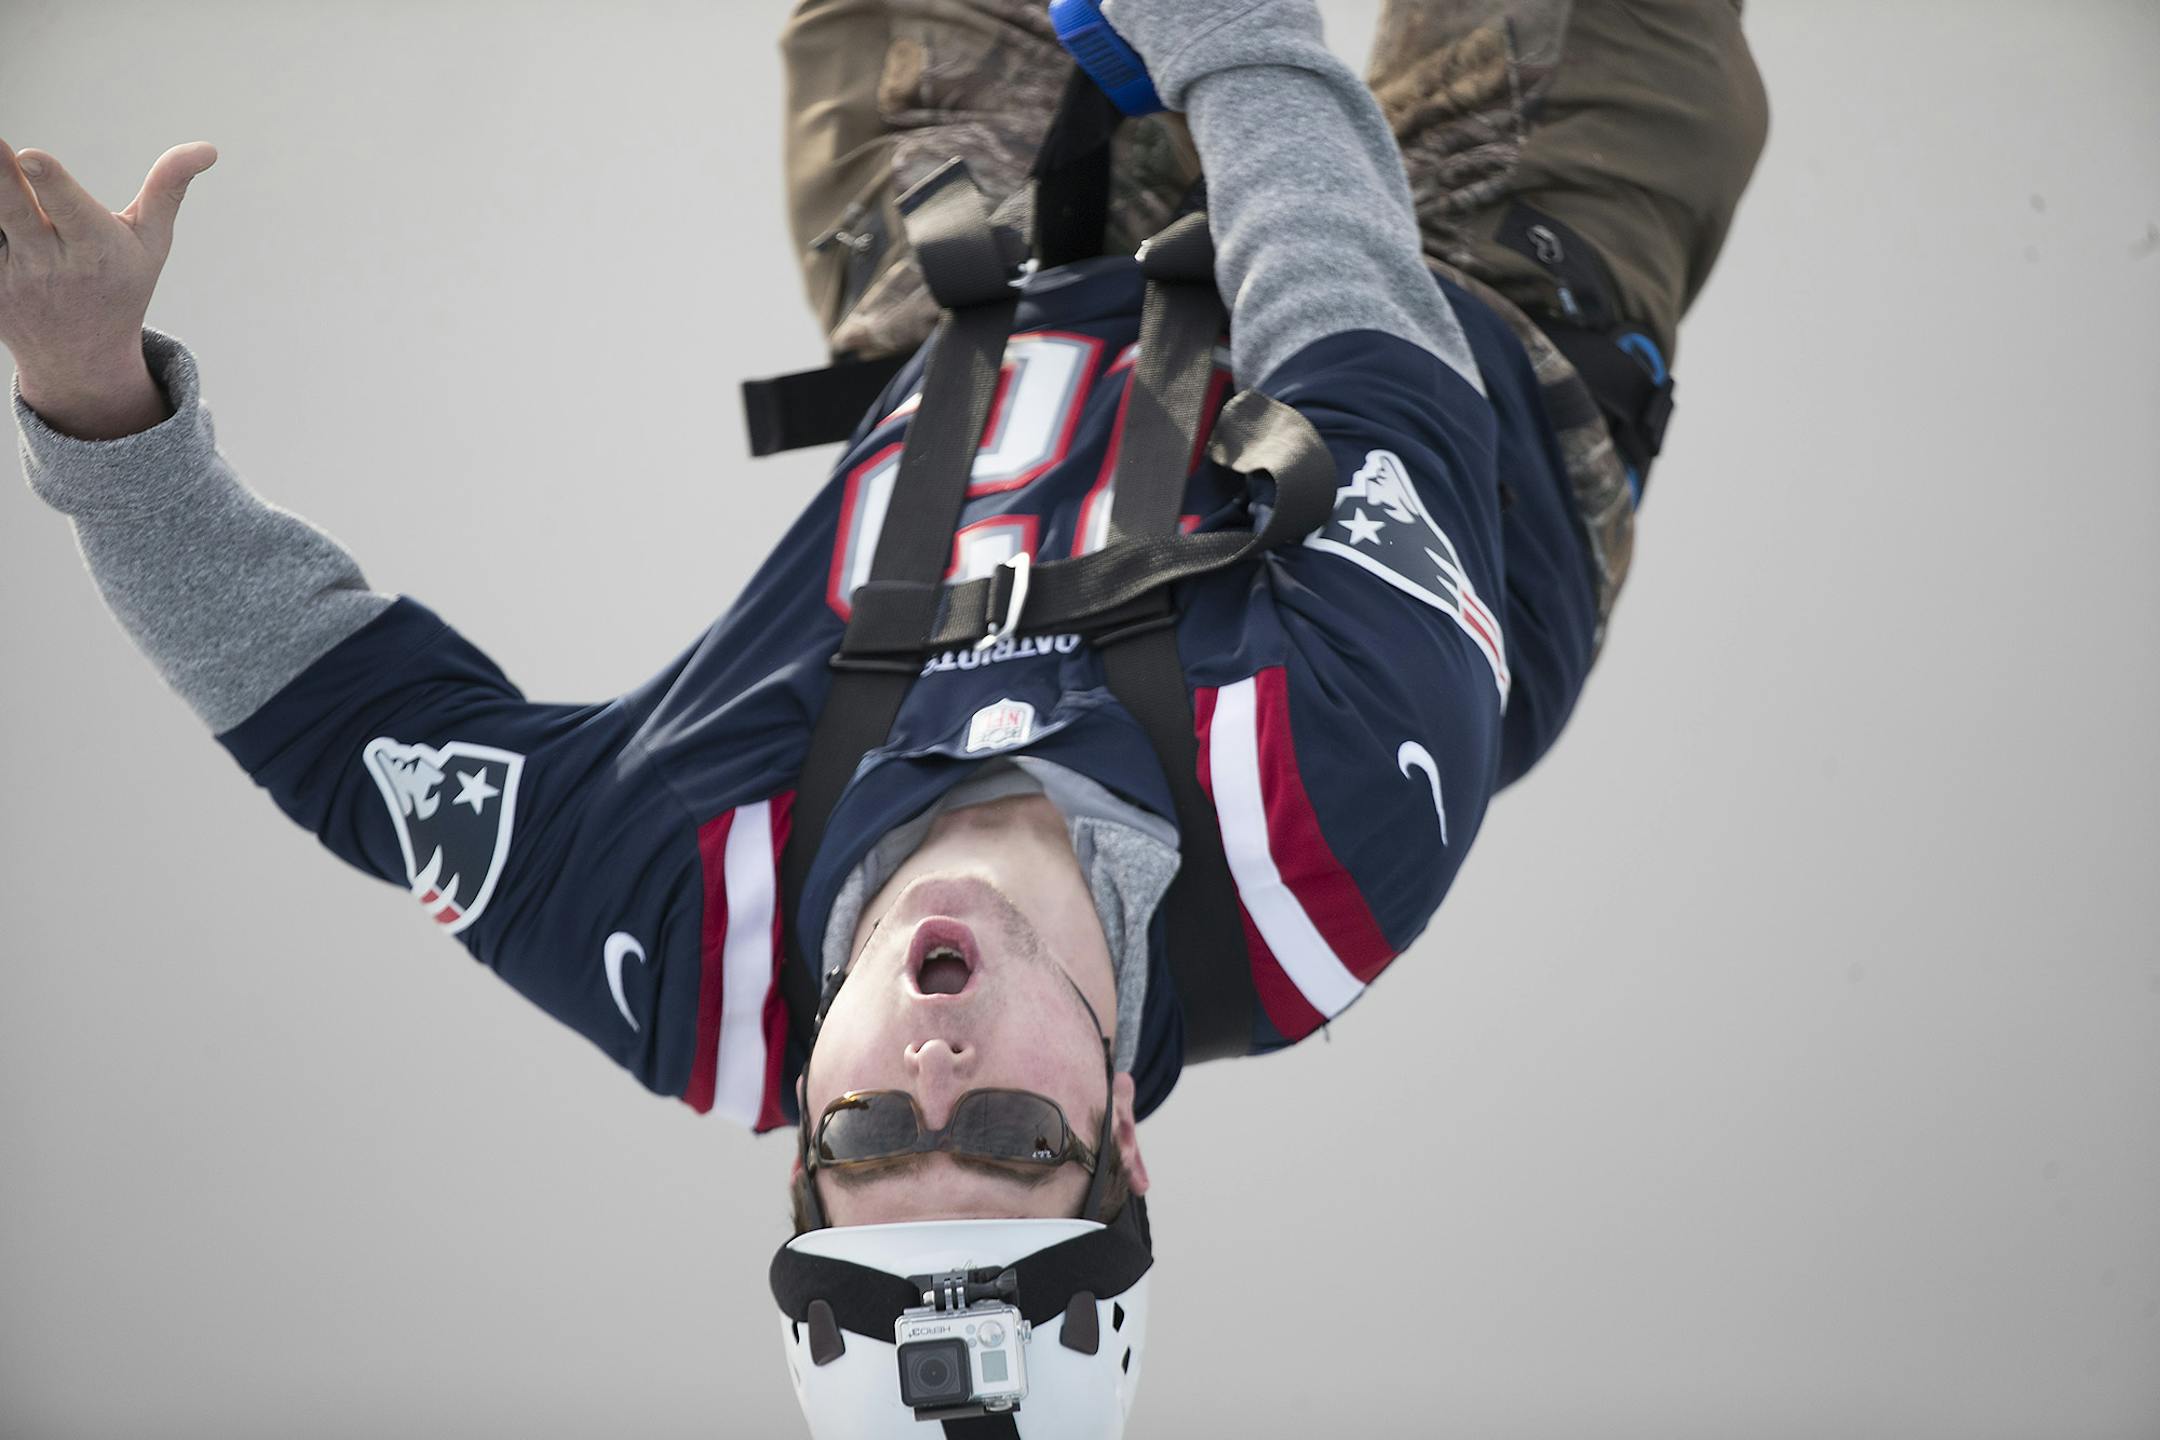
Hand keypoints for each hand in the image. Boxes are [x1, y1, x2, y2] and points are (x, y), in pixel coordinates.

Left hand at [0, 137, 216, 400]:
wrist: (81, 359)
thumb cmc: (121, 286)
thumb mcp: (151, 244)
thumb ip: (167, 190)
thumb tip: (208, 148)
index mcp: (96, 249)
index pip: (70, 209)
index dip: (50, 182)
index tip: (29, 155)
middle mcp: (50, 263)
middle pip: (13, 211)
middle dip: (0, 179)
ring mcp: (10, 277)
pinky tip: (4, 223)